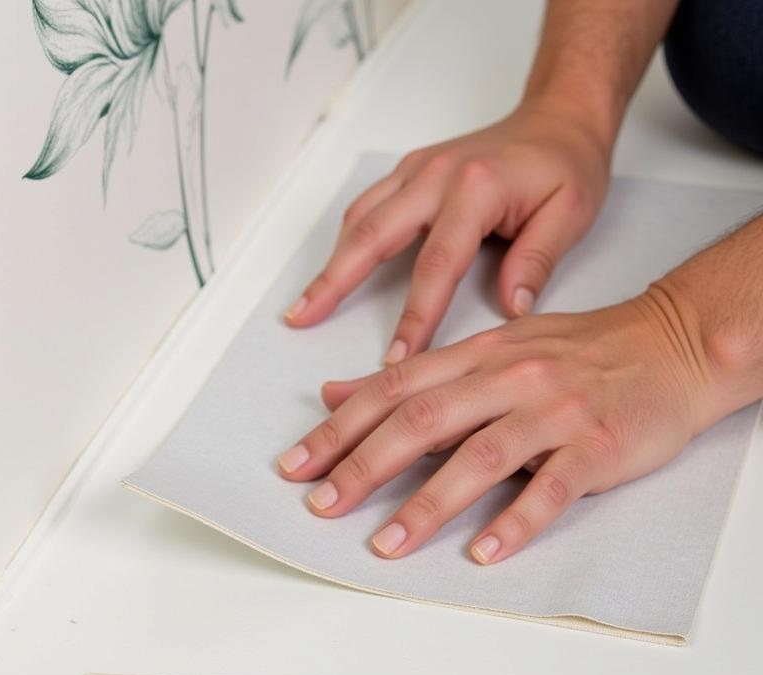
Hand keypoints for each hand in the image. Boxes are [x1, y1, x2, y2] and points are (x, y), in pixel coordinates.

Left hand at [277, 285, 718, 563]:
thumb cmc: (577, 352)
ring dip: (428, 504)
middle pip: (423, 420)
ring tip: (387, 543)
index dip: (339, 428)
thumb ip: (416, 376)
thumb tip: (338, 392)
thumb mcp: (489, 349)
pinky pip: (553, 488)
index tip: (297, 464)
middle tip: (323, 504)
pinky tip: (485, 552)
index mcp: (477, 354)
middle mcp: (508, 378)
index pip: (393, 390)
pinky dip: (517, 521)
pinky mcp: (596, 447)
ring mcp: (554, 412)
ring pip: (480, 457)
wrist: (671, 344)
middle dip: (364, 465)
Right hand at [283, 99, 611, 363]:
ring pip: (360, 219)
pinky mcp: (410, 172)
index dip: (414, 318)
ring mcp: (418, 169)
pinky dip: (346, 241)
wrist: (558, 117)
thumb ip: (537, 263)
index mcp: (476, 189)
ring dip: (330, 263)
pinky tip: (334, 270)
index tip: (395, 361)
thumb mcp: (571, 214)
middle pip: (372, 236)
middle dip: (333, 282)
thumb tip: (510, 313)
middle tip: (301, 319)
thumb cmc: (567, 166)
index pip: (437, 267)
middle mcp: (437, 175)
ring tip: (304, 305)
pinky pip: (368, 207)